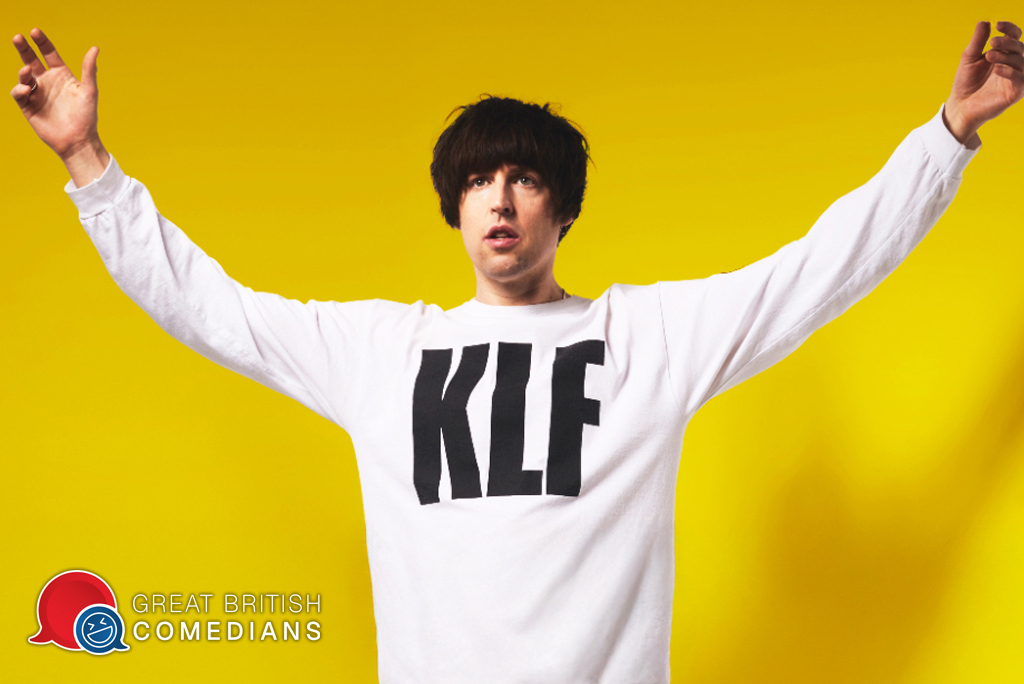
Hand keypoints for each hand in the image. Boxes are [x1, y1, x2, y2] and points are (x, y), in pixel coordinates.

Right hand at [10, 28, 103, 159]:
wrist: (78, 141)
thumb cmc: (87, 116)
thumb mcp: (89, 91)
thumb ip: (89, 69)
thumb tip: (95, 48)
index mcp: (62, 75)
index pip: (49, 53)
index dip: (42, 42)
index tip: (35, 31)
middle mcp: (48, 82)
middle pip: (31, 60)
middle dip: (24, 48)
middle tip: (18, 37)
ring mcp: (37, 94)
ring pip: (24, 76)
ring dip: (23, 72)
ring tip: (28, 70)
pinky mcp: (28, 107)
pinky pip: (19, 94)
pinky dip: (19, 89)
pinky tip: (26, 89)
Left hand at [944, 21, 1023, 145]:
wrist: (960, 106)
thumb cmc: (966, 82)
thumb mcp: (969, 58)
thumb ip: (978, 41)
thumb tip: (985, 22)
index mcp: (1004, 54)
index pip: (1014, 37)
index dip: (1010, 29)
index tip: (998, 24)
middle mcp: (1012, 65)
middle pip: (1019, 47)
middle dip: (1007, 42)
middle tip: (992, 42)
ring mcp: (1015, 78)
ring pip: (1021, 61)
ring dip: (1006, 56)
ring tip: (989, 55)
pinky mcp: (1015, 93)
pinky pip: (1019, 79)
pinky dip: (1010, 72)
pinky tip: (997, 69)